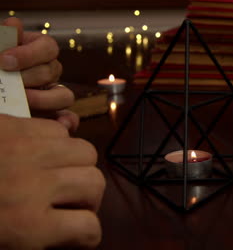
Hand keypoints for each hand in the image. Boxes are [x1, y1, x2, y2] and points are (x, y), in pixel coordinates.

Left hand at [0, 17, 78, 131]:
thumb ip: (2, 37)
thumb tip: (14, 23)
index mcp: (37, 50)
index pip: (48, 47)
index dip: (28, 54)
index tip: (3, 61)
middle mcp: (48, 71)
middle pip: (52, 71)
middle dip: (29, 77)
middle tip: (8, 83)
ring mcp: (52, 95)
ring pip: (64, 96)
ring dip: (45, 99)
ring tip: (23, 101)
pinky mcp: (51, 116)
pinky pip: (68, 118)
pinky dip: (66, 122)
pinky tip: (59, 126)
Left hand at [0, 114, 104, 248]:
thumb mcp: (6, 246)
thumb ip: (44, 239)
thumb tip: (75, 230)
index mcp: (27, 225)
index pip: (89, 227)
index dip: (88, 235)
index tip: (79, 235)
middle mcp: (33, 184)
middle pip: (95, 182)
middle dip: (88, 196)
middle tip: (69, 202)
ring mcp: (23, 149)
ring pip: (83, 150)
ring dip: (75, 165)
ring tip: (56, 173)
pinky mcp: (9, 125)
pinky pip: (55, 128)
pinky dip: (54, 142)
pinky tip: (36, 153)